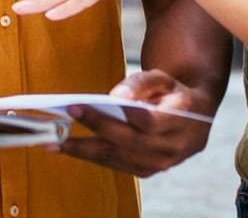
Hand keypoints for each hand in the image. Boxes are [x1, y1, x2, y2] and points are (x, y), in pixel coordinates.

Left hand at [55, 69, 212, 177]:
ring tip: (53, 142)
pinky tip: (69, 148)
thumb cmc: (173, 92)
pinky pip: (116, 164)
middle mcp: (174, 147)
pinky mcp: (148, 171)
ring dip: (83, 150)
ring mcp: (162, 163)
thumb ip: (140, 83)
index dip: (114, 115)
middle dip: (94, 128)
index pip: (146, 121)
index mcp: (182, 119)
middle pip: (127, 142)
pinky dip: (91, 156)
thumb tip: (115, 97)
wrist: (195, 118)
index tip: (81, 105)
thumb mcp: (163, 77)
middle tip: (63, 119)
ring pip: (118, 158)